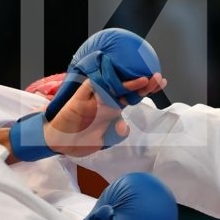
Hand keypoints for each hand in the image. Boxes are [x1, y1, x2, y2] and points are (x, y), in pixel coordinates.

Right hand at [42, 73, 165, 156]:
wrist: (58, 141)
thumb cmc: (81, 140)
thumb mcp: (104, 140)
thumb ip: (116, 133)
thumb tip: (125, 126)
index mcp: (114, 109)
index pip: (133, 96)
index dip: (147, 89)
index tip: (162, 82)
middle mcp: (106, 101)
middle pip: (127, 89)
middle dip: (143, 84)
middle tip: (157, 78)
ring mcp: (93, 99)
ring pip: (112, 86)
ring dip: (127, 83)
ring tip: (143, 80)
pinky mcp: (80, 99)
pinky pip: (91, 87)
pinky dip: (101, 83)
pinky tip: (112, 78)